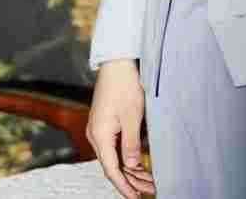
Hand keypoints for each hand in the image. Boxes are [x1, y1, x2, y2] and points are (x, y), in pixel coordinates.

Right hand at [87, 59, 155, 198]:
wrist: (116, 62)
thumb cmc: (125, 84)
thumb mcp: (132, 116)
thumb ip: (131, 145)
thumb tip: (131, 167)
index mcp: (100, 135)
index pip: (111, 169)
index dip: (124, 186)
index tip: (136, 198)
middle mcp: (96, 134)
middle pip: (112, 165)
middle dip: (131, 180)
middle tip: (149, 190)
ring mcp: (99, 129)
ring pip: (114, 157)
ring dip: (130, 169)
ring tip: (148, 180)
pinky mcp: (105, 123)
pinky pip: (114, 146)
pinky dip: (126, 156)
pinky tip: (139, 162)